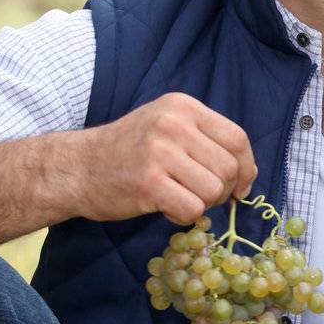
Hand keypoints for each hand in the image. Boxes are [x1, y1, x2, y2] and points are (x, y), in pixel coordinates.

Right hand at [70, 92, 255, 224]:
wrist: (75, 167)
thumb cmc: (129, 151)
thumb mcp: (169, 128)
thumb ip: (208, 142)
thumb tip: (249, 175)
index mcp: (183, 107)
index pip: (238, 139)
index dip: (246, 168)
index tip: (239, 186)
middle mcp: (173, 124)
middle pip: (229, 168)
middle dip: (222, 190)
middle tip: (198, 193)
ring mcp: (159, 152)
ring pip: (214, 190)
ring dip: (202, 203)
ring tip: (178, 196)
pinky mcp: (148, 182)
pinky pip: (193, 209)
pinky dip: (184, 216)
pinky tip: (165, 207)